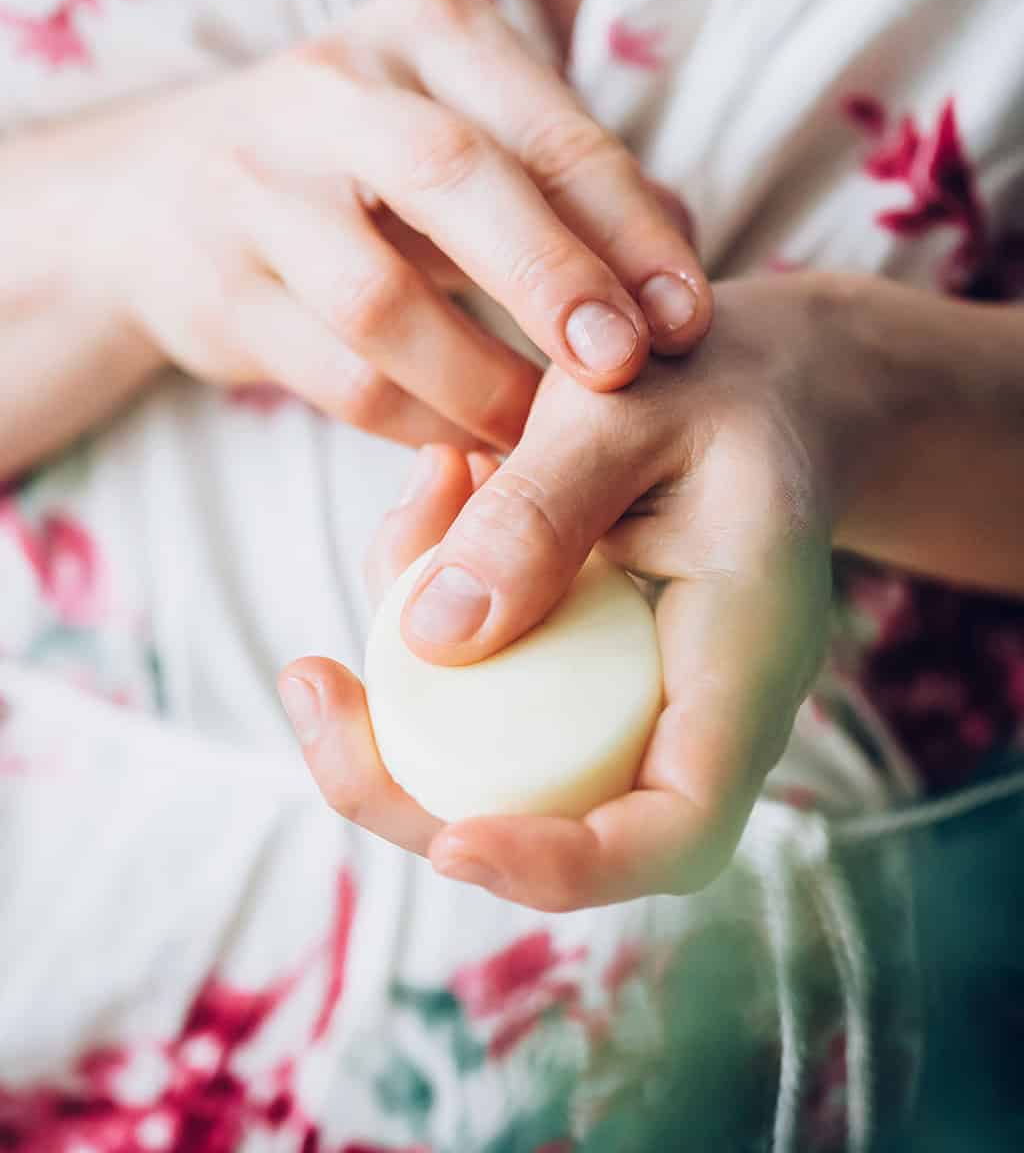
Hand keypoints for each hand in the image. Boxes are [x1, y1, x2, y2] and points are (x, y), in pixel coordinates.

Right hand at [78, 0, 709, 448]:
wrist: (168, 190)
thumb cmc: (374, 165)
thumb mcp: (473, 133)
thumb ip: (577, 191)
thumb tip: (678, 282)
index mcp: (424, 29)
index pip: (547, 129)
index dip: (628, 229)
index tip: (688, 320)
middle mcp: (330, 86)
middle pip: (454, 178)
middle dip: (552, 281)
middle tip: (622, 370)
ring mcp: (255, 184)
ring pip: (382, 300)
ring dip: (482, 383)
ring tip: (543, 434)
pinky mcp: (218, 286)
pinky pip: (339, 376)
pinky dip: (420, 421)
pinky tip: (470, 439)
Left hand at [280, 275, 865, 908]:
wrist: (773, 384)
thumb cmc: (722, 384)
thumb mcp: (630, 410)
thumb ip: (540, 512)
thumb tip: (431, 639)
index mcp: (745, 662)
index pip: (675, 829)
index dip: (563, 866)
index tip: (452, 842)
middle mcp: (696, 709)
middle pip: (561, 826)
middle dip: (412, 790)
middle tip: (314, 688)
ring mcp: (639, 696)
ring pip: (503, 760)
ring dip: (402, 683)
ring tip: (407, 521)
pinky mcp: (588, 666)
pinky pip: (491, 683)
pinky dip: (432, 610)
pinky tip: (435, 497)